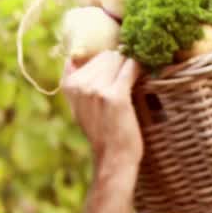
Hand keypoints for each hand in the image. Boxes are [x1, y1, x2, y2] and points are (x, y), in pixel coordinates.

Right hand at [60, 49, 144, 170]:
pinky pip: (130, 67)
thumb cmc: (102, 132)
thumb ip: (76, 82)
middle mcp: (80, 85)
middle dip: (120, 62)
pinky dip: (138, 67)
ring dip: (130, 65)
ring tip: (135, 77)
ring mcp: (96, 89)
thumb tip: (75, 55)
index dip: (108, 61)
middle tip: (130, 75)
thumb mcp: (80, 106)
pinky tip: (143, 72)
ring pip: (119, 58)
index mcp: (69, 85)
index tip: (118, 68)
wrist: (113, 157)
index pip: (90, 55)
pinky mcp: (116, 95)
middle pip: (106, 55)